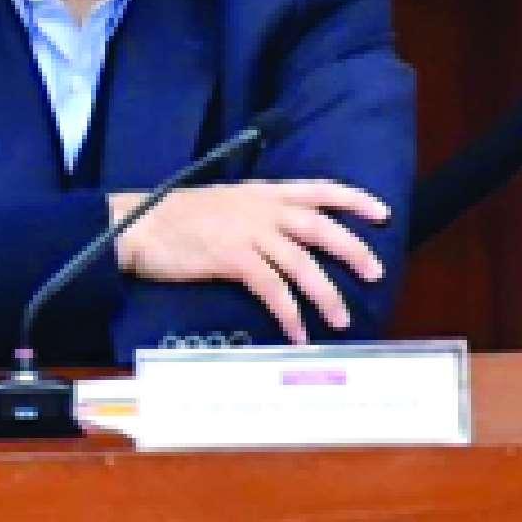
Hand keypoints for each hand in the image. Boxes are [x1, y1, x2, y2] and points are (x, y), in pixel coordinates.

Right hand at [109, 181, 394, 339]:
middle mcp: (263, 209)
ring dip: (326, 294)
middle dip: (353, 250)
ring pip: (303, 264)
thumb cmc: (177, 218)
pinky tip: (298, 332)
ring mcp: (249, 232)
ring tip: (341, 320)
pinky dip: (289, 313)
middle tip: (376, 273)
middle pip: (321, 228)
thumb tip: (282, 236)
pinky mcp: (233, 258)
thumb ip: (258, 213)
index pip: (320, 189)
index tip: (383, 213)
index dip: (354, 200)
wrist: (138, 225)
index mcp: (265, 192)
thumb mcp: (226, 203)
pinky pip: (272, 289)